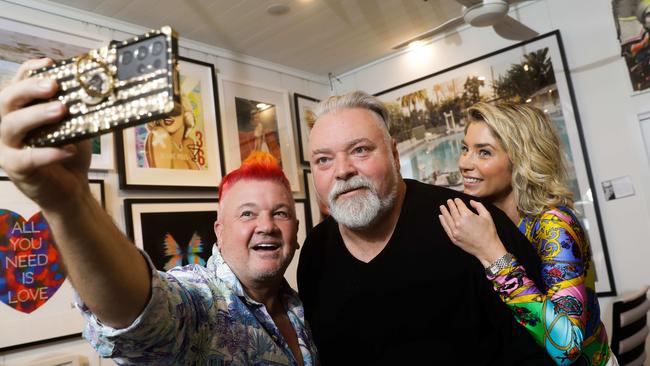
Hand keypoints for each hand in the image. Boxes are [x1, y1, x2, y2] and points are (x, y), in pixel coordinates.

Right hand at [0, 58, 90, 210]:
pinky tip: (69, 149)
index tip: (50, 63)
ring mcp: (8, 148)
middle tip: (54, 86)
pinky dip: (49, 152)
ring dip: (36, 115)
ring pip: (11, 125)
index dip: (29, 71)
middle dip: (29, 89)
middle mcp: (8, 126)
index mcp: (20, 111)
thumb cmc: (70, 152)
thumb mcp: (75, 126)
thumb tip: (95, 88)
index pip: (16, 84)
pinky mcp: (16, 169)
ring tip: (61, 110)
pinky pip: (28, 158)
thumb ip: (77, 109)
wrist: (71, 188)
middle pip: (6, 100)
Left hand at [438, 198, 506, 266]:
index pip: (459, 205)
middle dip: (450, 205)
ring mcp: (455, 231)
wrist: (487, 248)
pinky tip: (441, 217)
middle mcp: (459, 222)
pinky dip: (443, 221)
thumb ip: (478, 206)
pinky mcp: (454, 238)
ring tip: (442, 207)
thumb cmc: (489, 232)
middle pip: (453, 211)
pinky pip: (446, 228)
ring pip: (448, 218)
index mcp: (468, 215)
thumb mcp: (487, 215)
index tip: (456, 199)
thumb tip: (471, 202)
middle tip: (448, 201)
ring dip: (444, 211)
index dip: (457, 201)